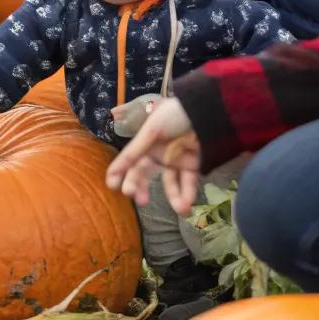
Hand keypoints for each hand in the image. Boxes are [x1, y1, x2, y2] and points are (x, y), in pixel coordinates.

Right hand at [105, 96, 199, 214]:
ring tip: (179, 210)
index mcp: (147, 141)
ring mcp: (177, 159)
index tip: (113, 187)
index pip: (131, 161)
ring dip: (174, 197)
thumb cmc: (175, 114)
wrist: (208, 109)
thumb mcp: (152, 130)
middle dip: (142, 187)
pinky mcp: (194, 164)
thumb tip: (111, 173)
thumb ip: (133, 152)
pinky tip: (187, 205)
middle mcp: (160, 151)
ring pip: (171, 183)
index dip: (121, 173)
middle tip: (140, 200)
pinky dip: (188, 194)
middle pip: (147, 174)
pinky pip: (188, 182)